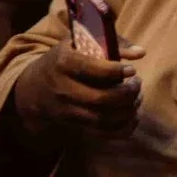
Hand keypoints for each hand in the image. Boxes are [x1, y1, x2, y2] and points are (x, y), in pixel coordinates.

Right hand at [15, 41, 146, 141]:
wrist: (35, 87)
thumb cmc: (66, 59)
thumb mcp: (80, 42)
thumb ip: (112, 43)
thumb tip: (141, 53)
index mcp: (63, 62)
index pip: (91, 69)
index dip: (116, 70)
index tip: (131, 69)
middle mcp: (63, 89)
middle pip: (101, 99)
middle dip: (127, 93)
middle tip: (137, 83)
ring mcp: (67, 111)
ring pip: (103, 119)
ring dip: (128, 110)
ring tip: (137, 96)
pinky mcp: (74, 126)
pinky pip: (103, 134)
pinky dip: (123, 128)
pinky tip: (133, 115)